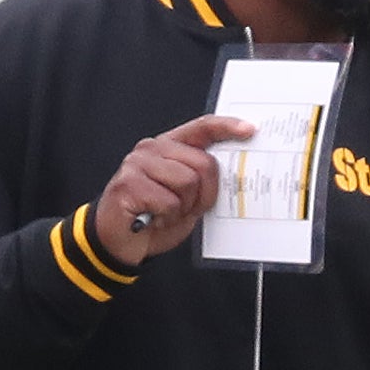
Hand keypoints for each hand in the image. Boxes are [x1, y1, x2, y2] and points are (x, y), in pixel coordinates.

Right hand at [93, 114, 254, 264]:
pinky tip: (154, 218)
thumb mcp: (188, 196)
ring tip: (167, 213)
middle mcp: (151, 149)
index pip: (201, 127)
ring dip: (184, 207)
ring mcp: (137, 164)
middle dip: (205, 194)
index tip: (249, 130)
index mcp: (169, 146)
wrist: (119, 242)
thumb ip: (203, 178)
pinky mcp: (128, 184)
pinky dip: (168, 217)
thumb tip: (232, 170)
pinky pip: (169, 201)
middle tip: (187, 208)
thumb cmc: (155, 217)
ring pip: (188, 182)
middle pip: (203, 163)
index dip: (226, 127)